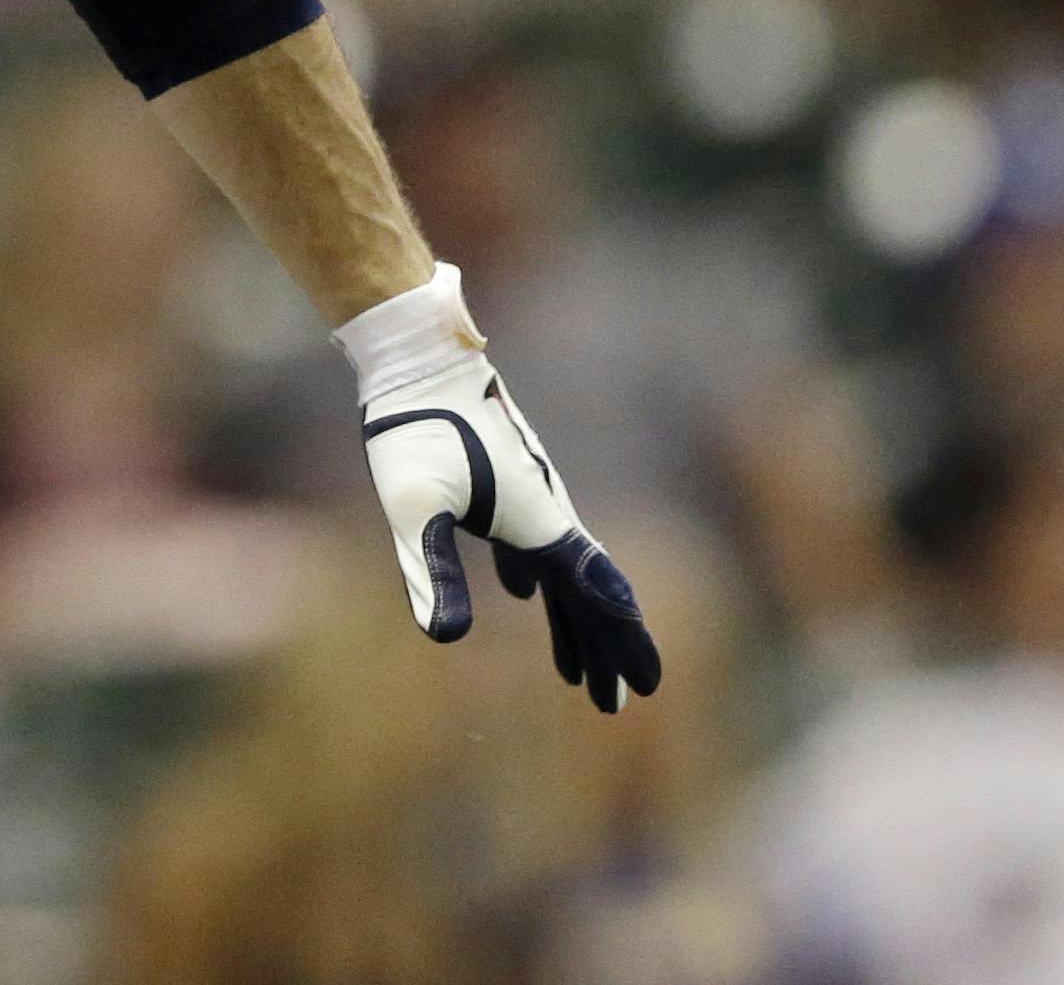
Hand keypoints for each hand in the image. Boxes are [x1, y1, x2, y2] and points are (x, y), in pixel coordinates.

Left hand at [338, 266, 660, 711]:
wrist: (416, 358)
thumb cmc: (416, 426)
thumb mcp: (415, 505)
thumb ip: (432, 568)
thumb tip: (446, 638)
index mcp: (539, 522)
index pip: (597, 592)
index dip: (623, 640)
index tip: (647, 686)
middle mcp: (545, 510)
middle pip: (586, 592)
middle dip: (601, 648)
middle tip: (610, 704)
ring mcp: (525, 495)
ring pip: (560, 570)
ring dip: (570, 621)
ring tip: (572, 672)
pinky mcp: (497, 482)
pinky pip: (530, 543)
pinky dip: (534, 579)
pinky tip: (518, 593)